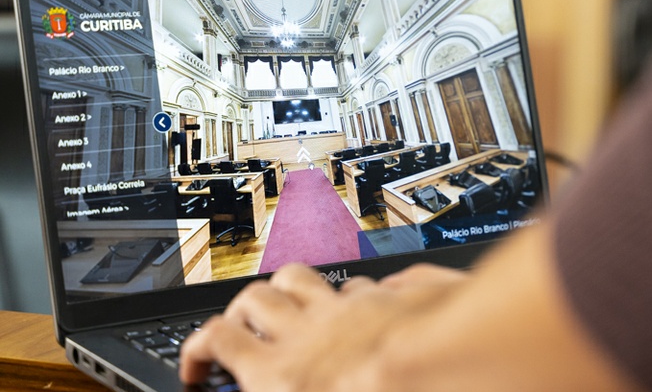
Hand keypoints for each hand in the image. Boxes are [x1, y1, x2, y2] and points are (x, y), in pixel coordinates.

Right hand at [179, 262, 465, 391]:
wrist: (451, 369)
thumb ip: (286, 390)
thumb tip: (278, 387)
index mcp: (282, 374)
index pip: (218, 341)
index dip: (196, 350)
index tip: (197, 365)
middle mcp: (308, 331)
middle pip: (253, 299)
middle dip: (240, 311)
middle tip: (243, 329)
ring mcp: (348, 307)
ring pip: (298, 276)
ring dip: (286, 288)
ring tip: (287, 303)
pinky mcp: (387, 295)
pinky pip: (360, 285)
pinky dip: (353, 296)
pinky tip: (362, 310)